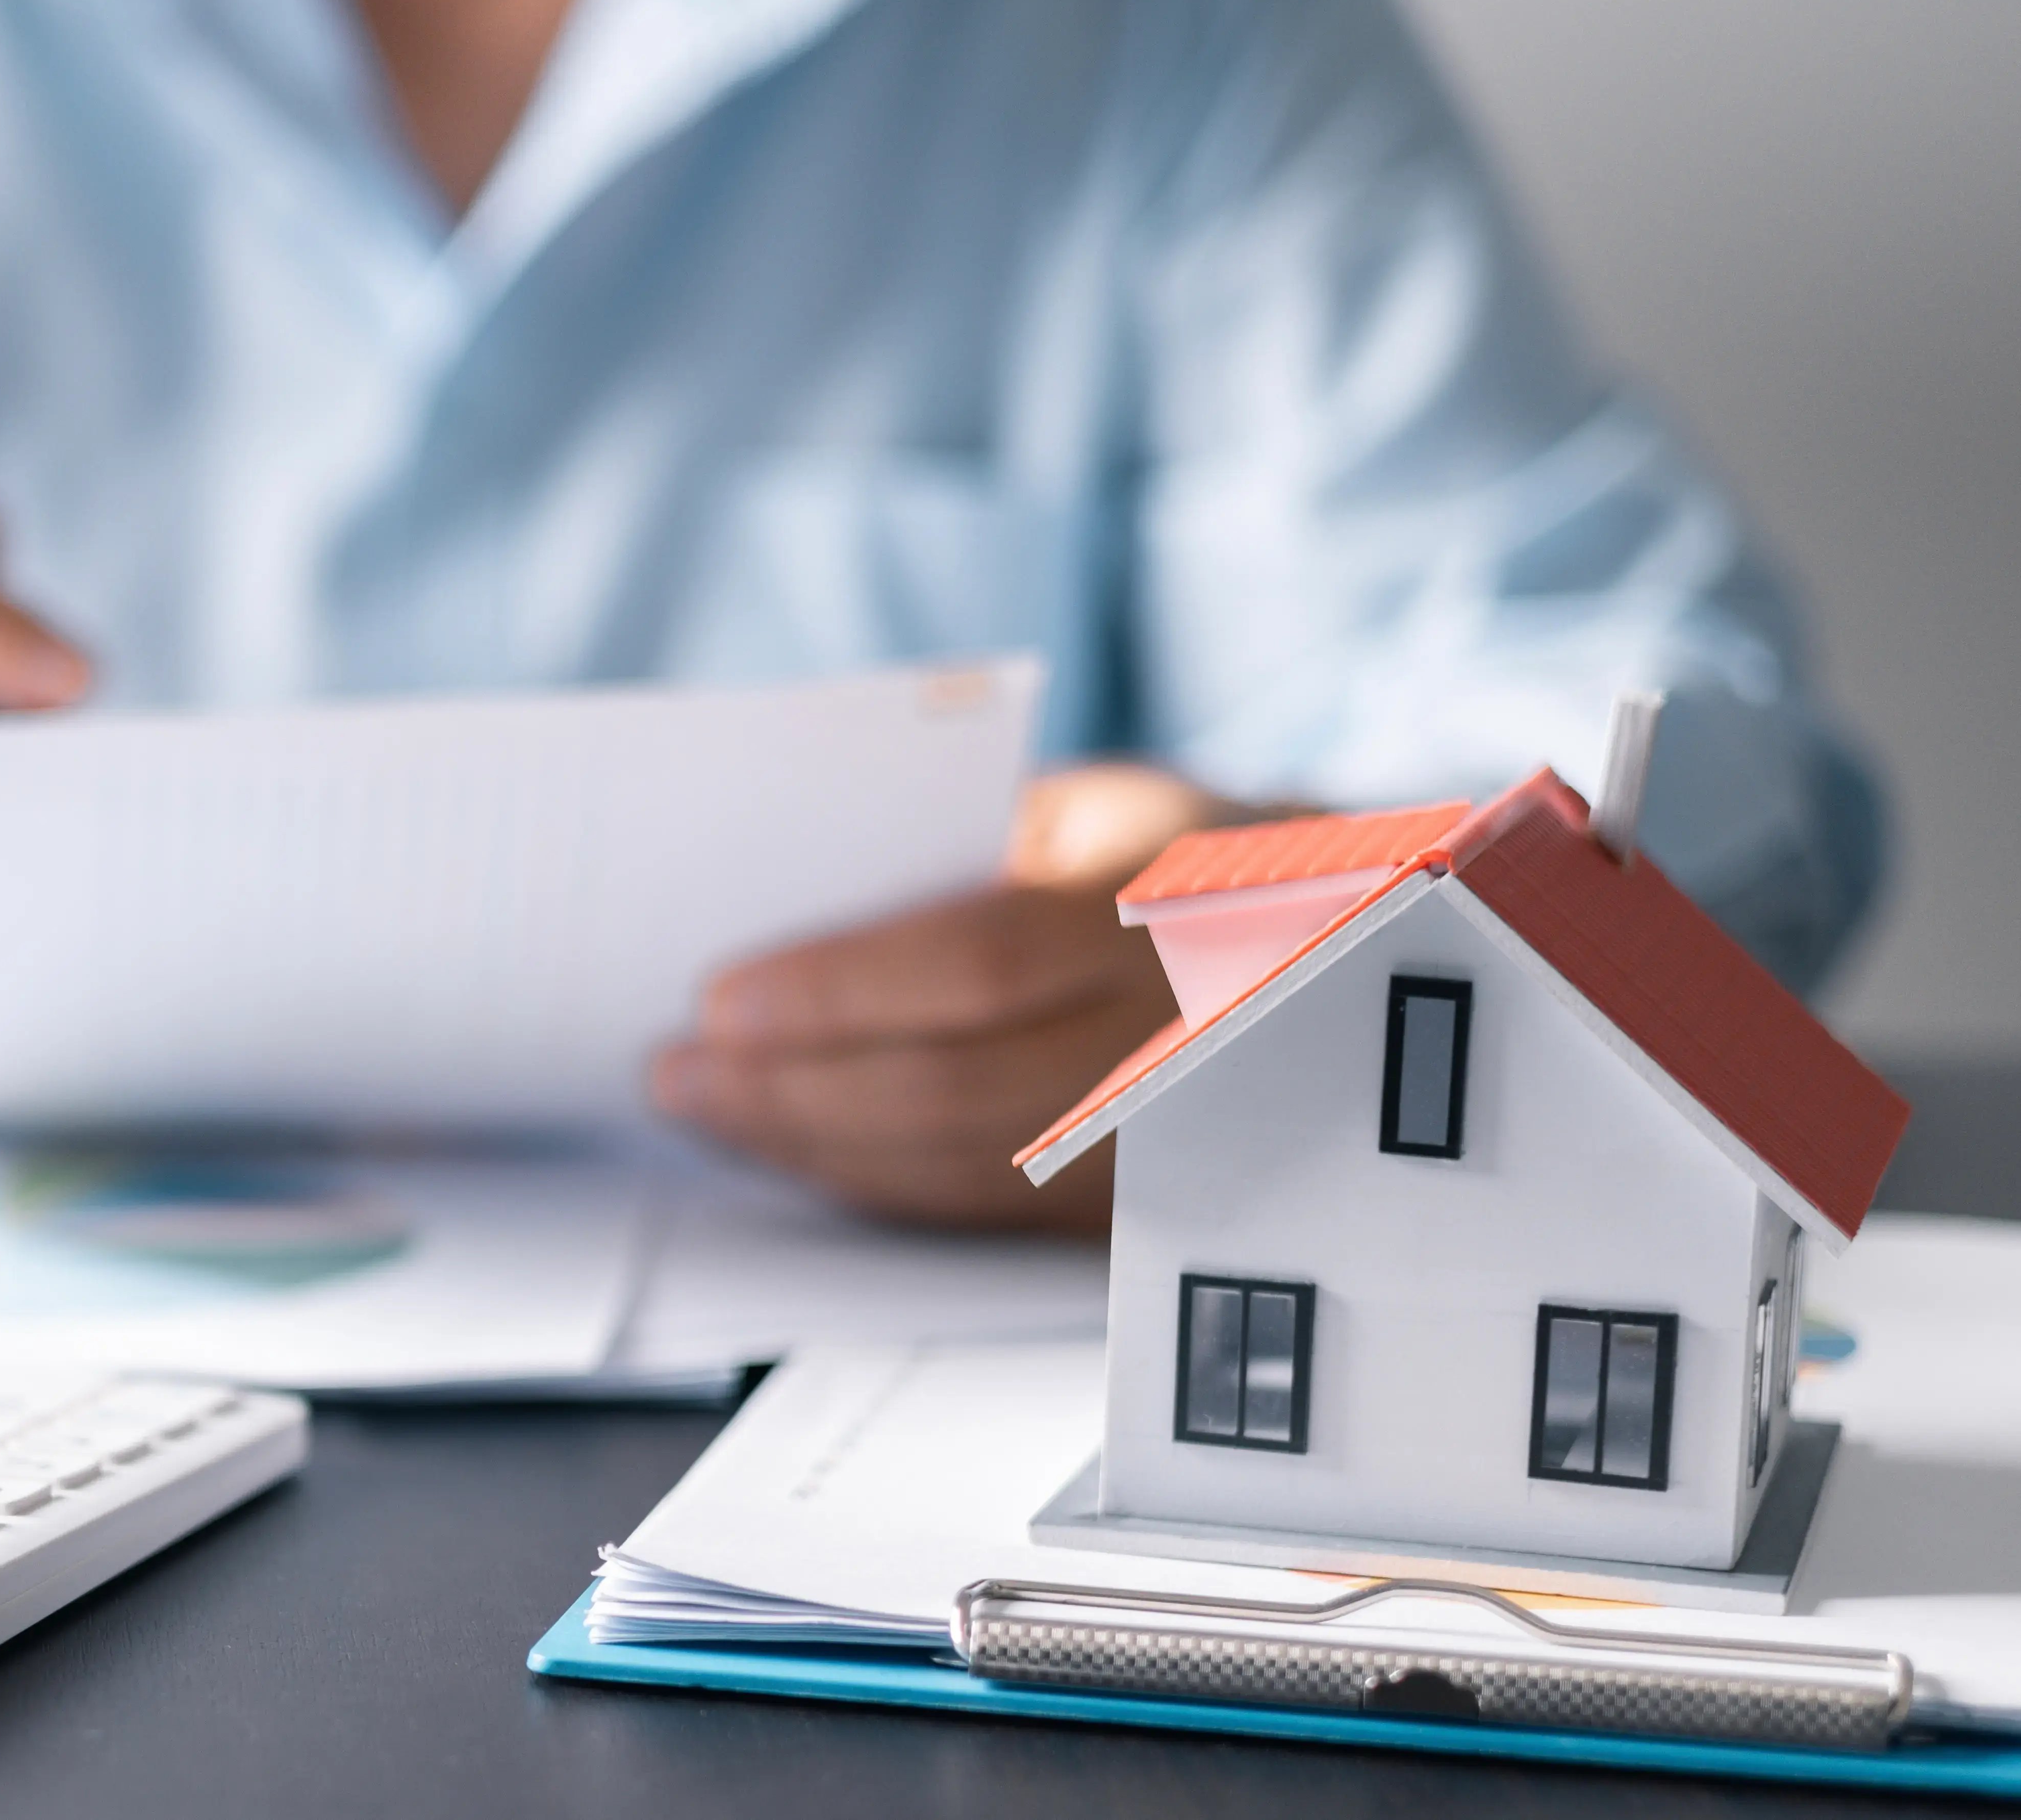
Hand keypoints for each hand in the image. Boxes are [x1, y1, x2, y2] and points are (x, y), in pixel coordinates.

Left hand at [648, 763, 1264, 1232]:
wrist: (1343, 953)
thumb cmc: (1181, 859)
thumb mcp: (1100, 811)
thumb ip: (971, 851)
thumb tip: (797, 908)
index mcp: (1174, 902)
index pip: (983, 964)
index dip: (841, 993)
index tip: (719, 1000)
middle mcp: (1185, 1030)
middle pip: (960, 1090)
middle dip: (796, 1093)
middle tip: (677, 1076)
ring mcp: (1178, 1134)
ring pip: (970, 1168)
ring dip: (820, 1149)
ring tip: (710, 1112)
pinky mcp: (1153, 1205)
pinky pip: (995, 1209)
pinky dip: (883, 1184)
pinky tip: (801, 1152)